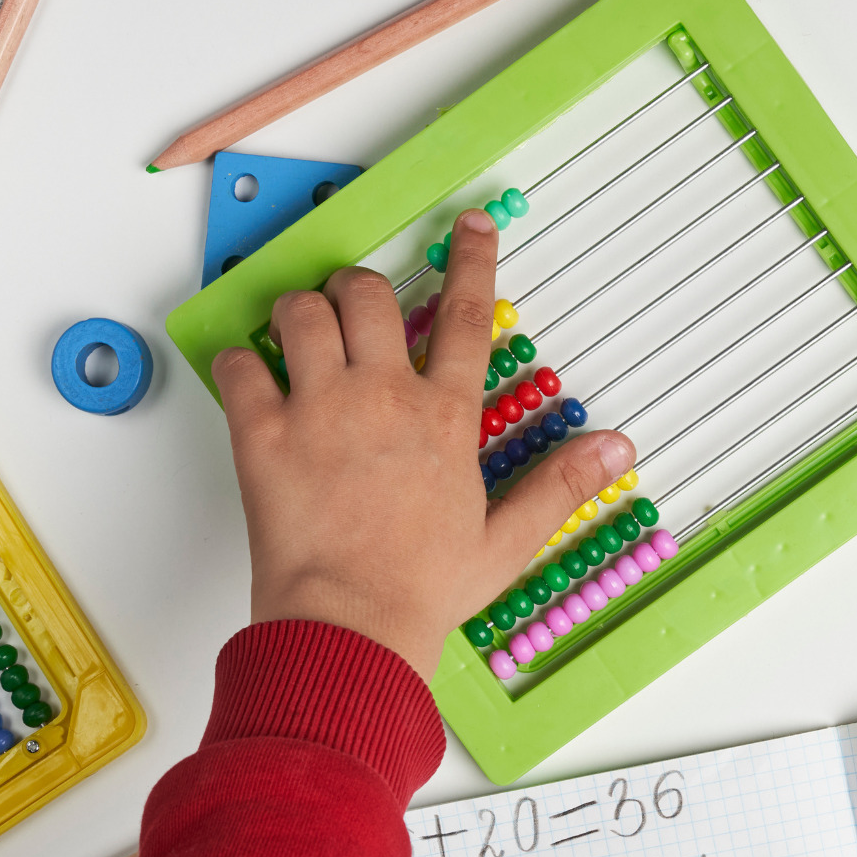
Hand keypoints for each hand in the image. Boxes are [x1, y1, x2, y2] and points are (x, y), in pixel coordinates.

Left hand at [211, 207, 635, 677]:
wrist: (352, 627)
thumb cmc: (421, 590)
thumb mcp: (506, 540)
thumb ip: (561, 484)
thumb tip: (617, 449)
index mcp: (443, 418)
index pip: (464, 314)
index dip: (471, 261)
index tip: (468, 229)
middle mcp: (381, 398)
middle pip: (366, 294)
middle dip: (356, 289)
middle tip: (350, 310)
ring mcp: (318, 410)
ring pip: (301, 312)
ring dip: (299, 313)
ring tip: (300, 336)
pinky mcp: (263, 435)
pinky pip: (241, 365)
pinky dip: (240, 363)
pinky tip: (250, 379)